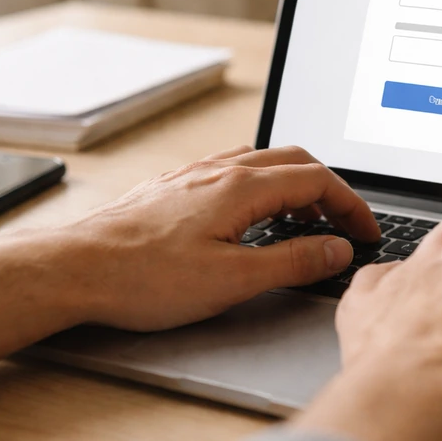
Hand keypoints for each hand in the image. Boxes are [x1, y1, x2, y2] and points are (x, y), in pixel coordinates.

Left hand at [64, 145, 378, 330]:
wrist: (75, 269)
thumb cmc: (144, 278)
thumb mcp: (232, 280)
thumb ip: (292, 261)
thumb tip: (336, 249)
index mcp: (240, 187)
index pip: (317, 179)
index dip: (351, 205)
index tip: (366, 231)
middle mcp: (219, 170)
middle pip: (294, 160)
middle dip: (329, 188)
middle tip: (344, 223)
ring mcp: (194, 174)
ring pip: (262, 161)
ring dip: (296, 183)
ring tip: (307, 217)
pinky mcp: (174, 187)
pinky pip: (233, 170)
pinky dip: (263, 185)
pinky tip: (253, 213)